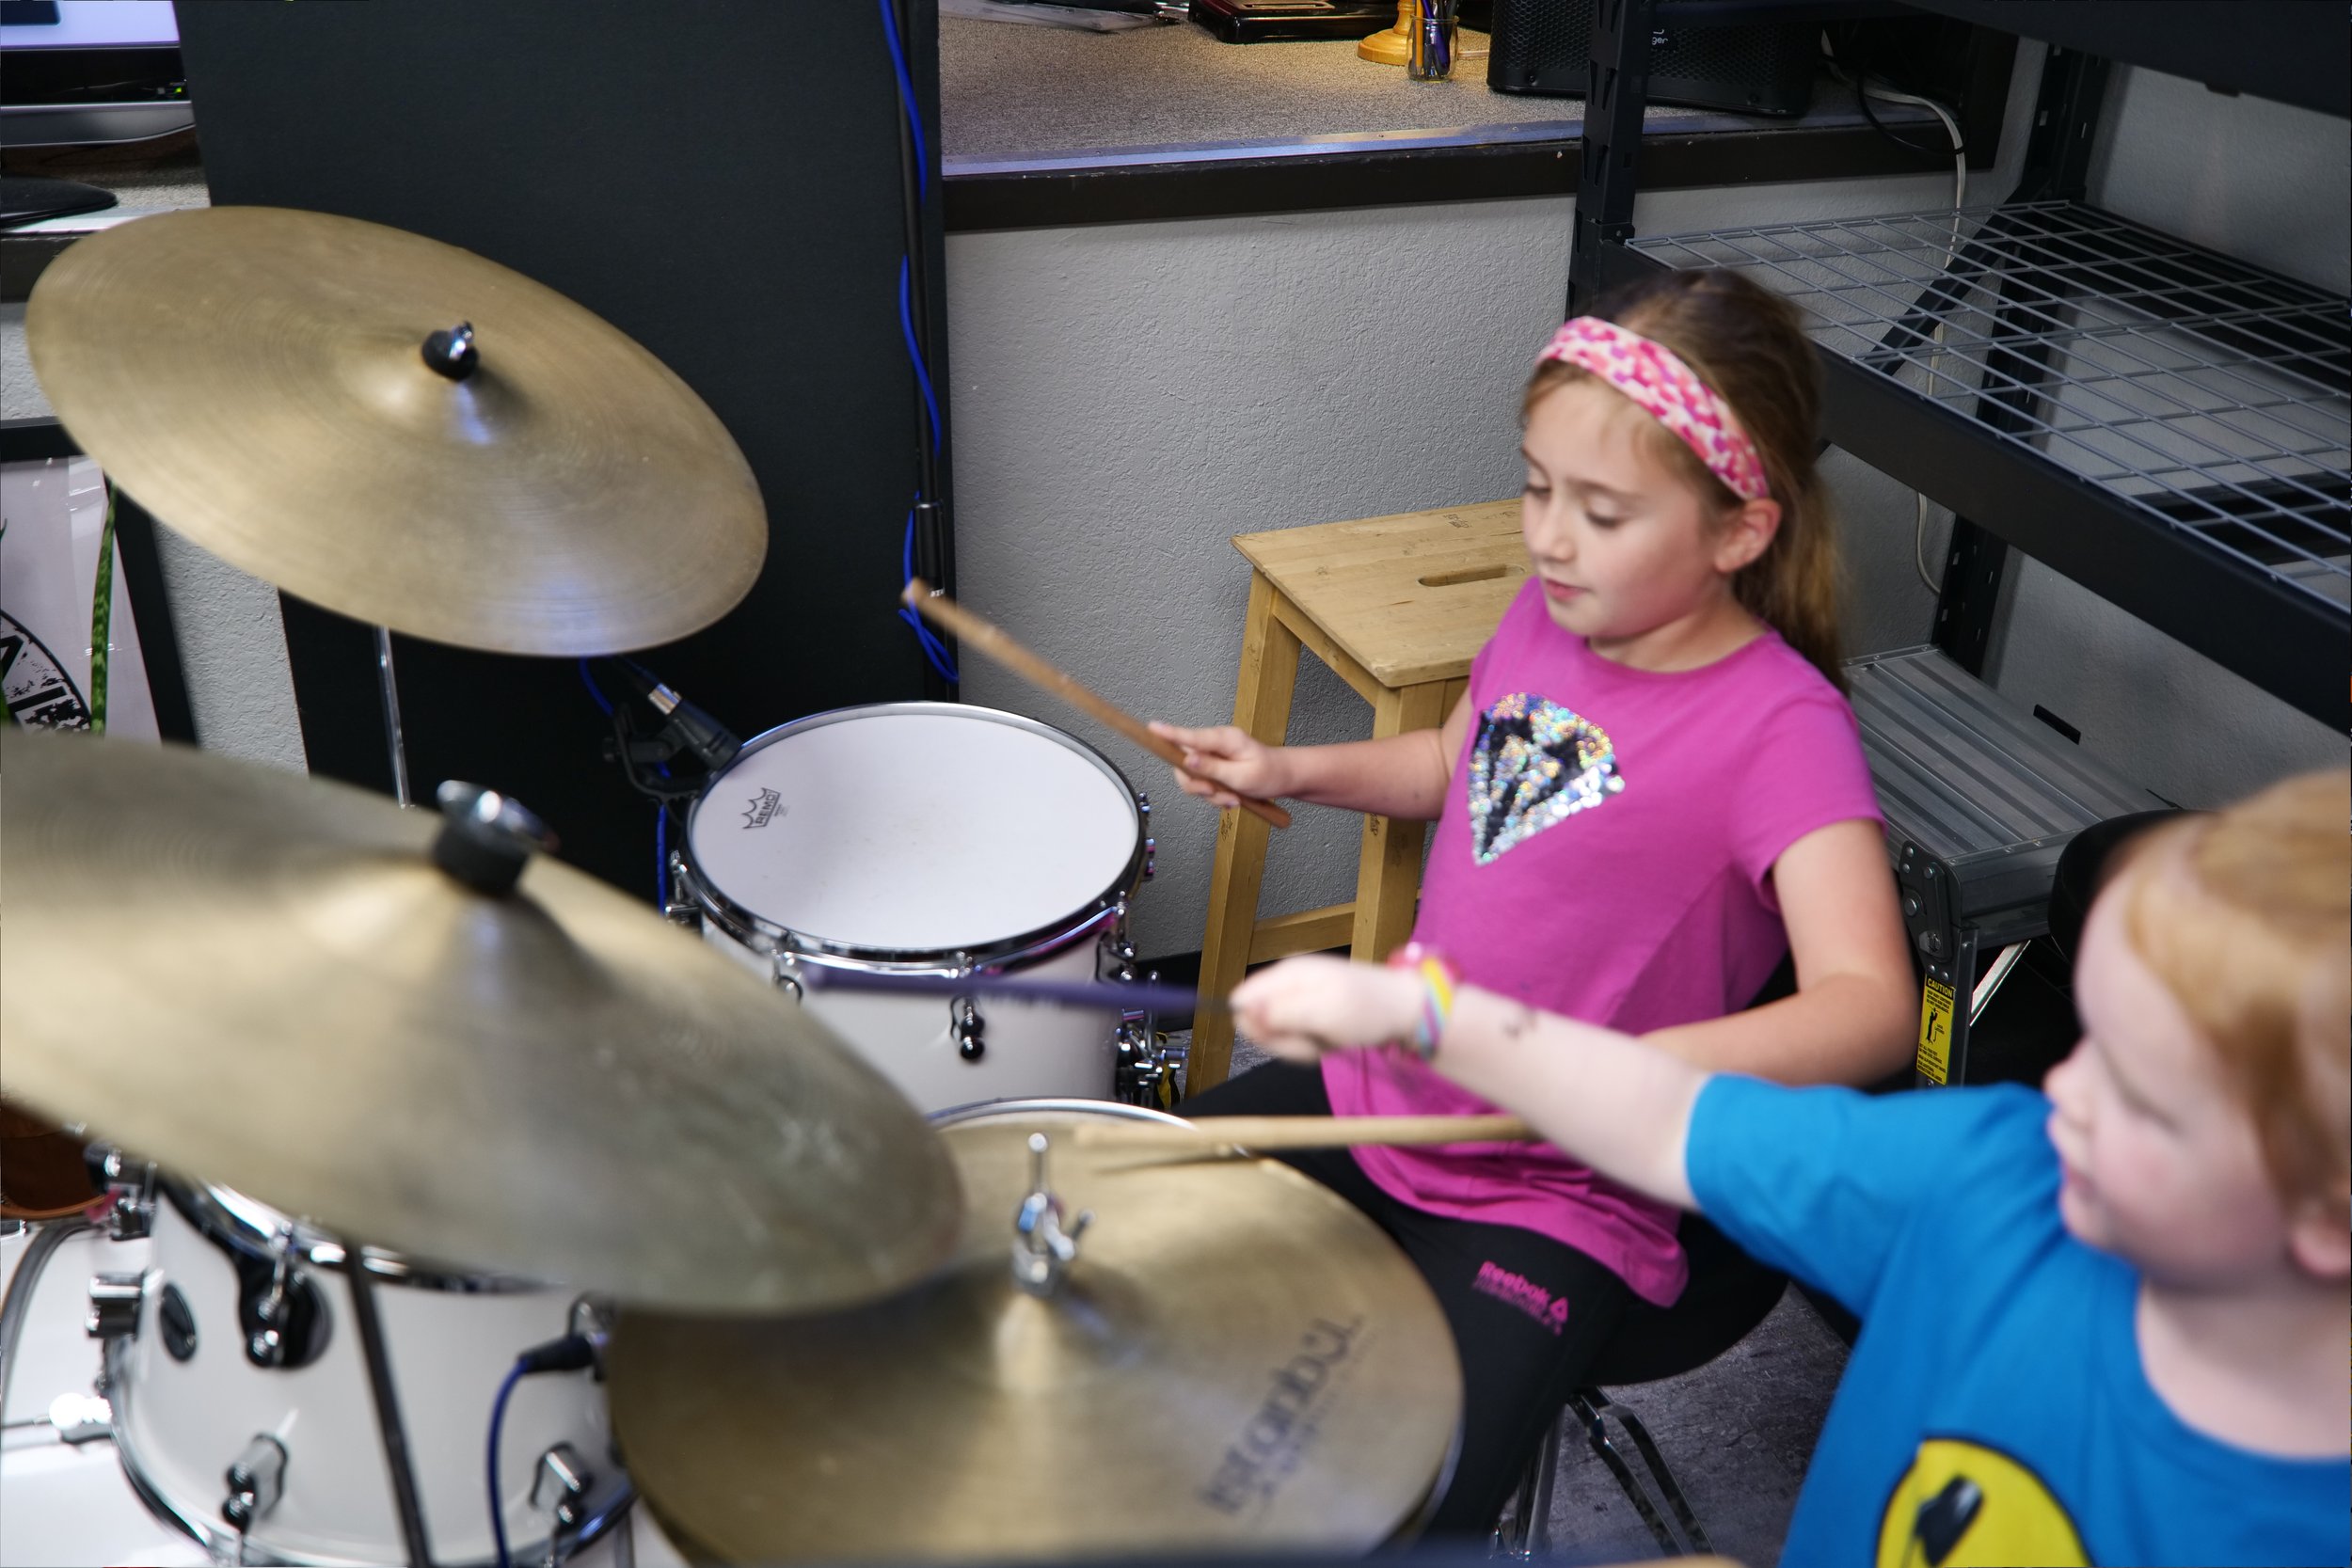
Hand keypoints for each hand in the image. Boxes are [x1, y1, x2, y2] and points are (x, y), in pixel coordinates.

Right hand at [1148, 721, 1288, 810]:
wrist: (1284, 778)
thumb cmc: (1269, 774)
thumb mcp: (1243, 776)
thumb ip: (1213, 768)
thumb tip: (1188, 759)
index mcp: (1224, 739)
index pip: (1191, 736)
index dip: (1169, 733)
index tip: (1151, 728)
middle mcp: (1216, 743)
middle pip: (1184, 762)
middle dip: (1197, 784)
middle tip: (1216, 794)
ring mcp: (1214, 755)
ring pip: (1192, 777)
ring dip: (1209, 794)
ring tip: (1231, 798)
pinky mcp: (1214, 766)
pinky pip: (1202, 783)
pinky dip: (1215, 796)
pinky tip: (1231, 798)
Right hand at [1228, 954, 1423, 1063]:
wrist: (1402, 1011)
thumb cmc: (1368, 1008)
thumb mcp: (1325, 1012)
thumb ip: (1283, 1012)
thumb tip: (1241, 1013)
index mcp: (1286, 973)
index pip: (1241, 1000)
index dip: (1257, 1026)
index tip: (1285, 1035)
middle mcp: (1285, 984)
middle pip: (1255, 1022)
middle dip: (1283, 1040)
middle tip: (1315, 1039)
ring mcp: (1295, 999)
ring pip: (1274, 1035)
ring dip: (1299, 1046)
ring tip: (1327, 1038)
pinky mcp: (1305, 1015)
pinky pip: (1292, 1039)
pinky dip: (1310, 1047)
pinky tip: (1330, 1040)